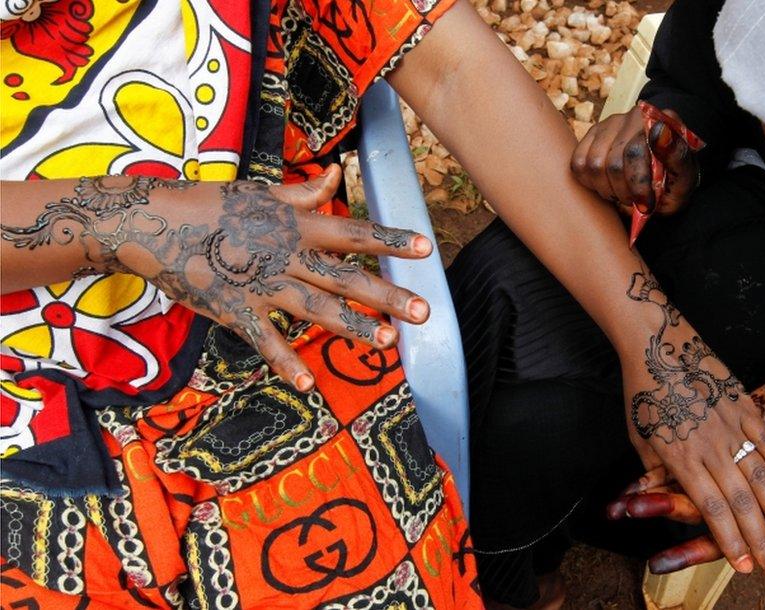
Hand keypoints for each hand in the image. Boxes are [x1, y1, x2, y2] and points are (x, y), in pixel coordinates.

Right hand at [48, 166, 431, 390]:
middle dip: (385, 294)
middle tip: (422, 311)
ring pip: (315, 307)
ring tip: (385, 340)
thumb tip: (336, 173)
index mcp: (296, 224)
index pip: (353, 232)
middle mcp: (286, 253)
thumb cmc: (211, 204)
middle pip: (345, 276)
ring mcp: (261, 283)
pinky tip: (308, 384)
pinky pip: (265, 340)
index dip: (389, 240)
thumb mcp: (261, 191)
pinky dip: (285, 361)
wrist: (152, 222)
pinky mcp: (235, 310)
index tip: (425, 248)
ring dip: (351, 325)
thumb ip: (303, 191)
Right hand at [571, 105, 699, 216]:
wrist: (662, 176)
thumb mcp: (685, 177)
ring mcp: (611, 123)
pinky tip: (606, 185)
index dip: (638, 185)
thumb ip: (677, 157)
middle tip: (634, 202)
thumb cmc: (673, 180)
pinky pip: (578, 162)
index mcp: (663, 121)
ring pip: (593, 164)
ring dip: (606, 189)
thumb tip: (659, 131)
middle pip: (613, 162)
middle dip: (623, 192)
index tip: (646, 204)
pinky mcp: (593, 134)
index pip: (635, 152)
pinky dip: (589, 181)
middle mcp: (635, 116)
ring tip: (621, 195)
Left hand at [611, 367, 764, 574]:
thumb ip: (657, 473)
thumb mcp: (640, 437)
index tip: (744, 565)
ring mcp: (730, 425)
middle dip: (760, 540)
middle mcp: (709, 446)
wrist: (659, 342)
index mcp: (680, 458)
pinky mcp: (743, 405)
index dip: (727, 539)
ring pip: (759, 477)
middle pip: (739, 501)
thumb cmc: (644, 392)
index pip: (708, 508)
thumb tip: (660, 501)